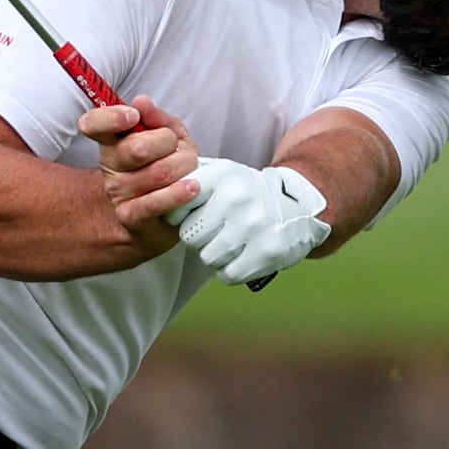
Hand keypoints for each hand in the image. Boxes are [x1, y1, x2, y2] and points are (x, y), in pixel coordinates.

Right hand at [79, 96, 202, 251]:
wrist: (161, 213)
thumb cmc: (166, 167)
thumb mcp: (169, 136)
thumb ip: (157, 117)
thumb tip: (142, 102)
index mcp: (113, 140)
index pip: (95, 124)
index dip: (112, 118)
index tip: (133, 116)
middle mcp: (110, 166)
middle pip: (137, 148)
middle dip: (168, 143)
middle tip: (176, 148)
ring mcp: (118, 193)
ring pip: (158, 173)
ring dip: (182, 168)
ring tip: (187, 171)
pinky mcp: (131, 216)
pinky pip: (155, 202)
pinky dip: (178, 193)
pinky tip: (192, 187)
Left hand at [172, 157, 331, 285]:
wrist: (298, 207)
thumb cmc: (247, 193)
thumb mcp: (221, 174)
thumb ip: (186, 180)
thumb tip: (149, 193)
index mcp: (222, 175)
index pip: (176, 206)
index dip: (181, 216)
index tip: (194, 215)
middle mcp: (237, 196)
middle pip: (190, 236)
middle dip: (198, 238)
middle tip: (215, 231)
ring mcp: (254, 224)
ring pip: (207, 257)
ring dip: (214, 256)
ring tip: (229, 243)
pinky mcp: (268, 250)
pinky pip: (227, 274)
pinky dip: (231, 270)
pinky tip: (242, 256)